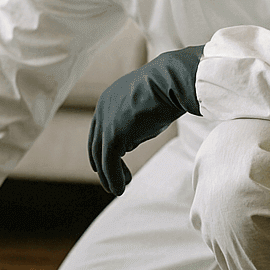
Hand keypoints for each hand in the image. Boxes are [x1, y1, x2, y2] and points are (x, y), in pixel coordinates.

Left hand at [89, 44, 203, 194]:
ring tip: (119, 189)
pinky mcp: (113, 134)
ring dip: (109, 175)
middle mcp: (102, 109)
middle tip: (115, 181)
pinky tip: (121, 188)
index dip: (104, 149)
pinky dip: (114, 178)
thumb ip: (136, 123)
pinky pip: (109, 162)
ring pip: (101, 155)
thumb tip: (132, 141)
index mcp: (109, 99)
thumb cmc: (169, 91)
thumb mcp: (147, 106)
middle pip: (96, 143)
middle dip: (104, 164)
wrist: (173, 80)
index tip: (115, 164)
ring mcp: (106, 121)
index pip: (100, 129)